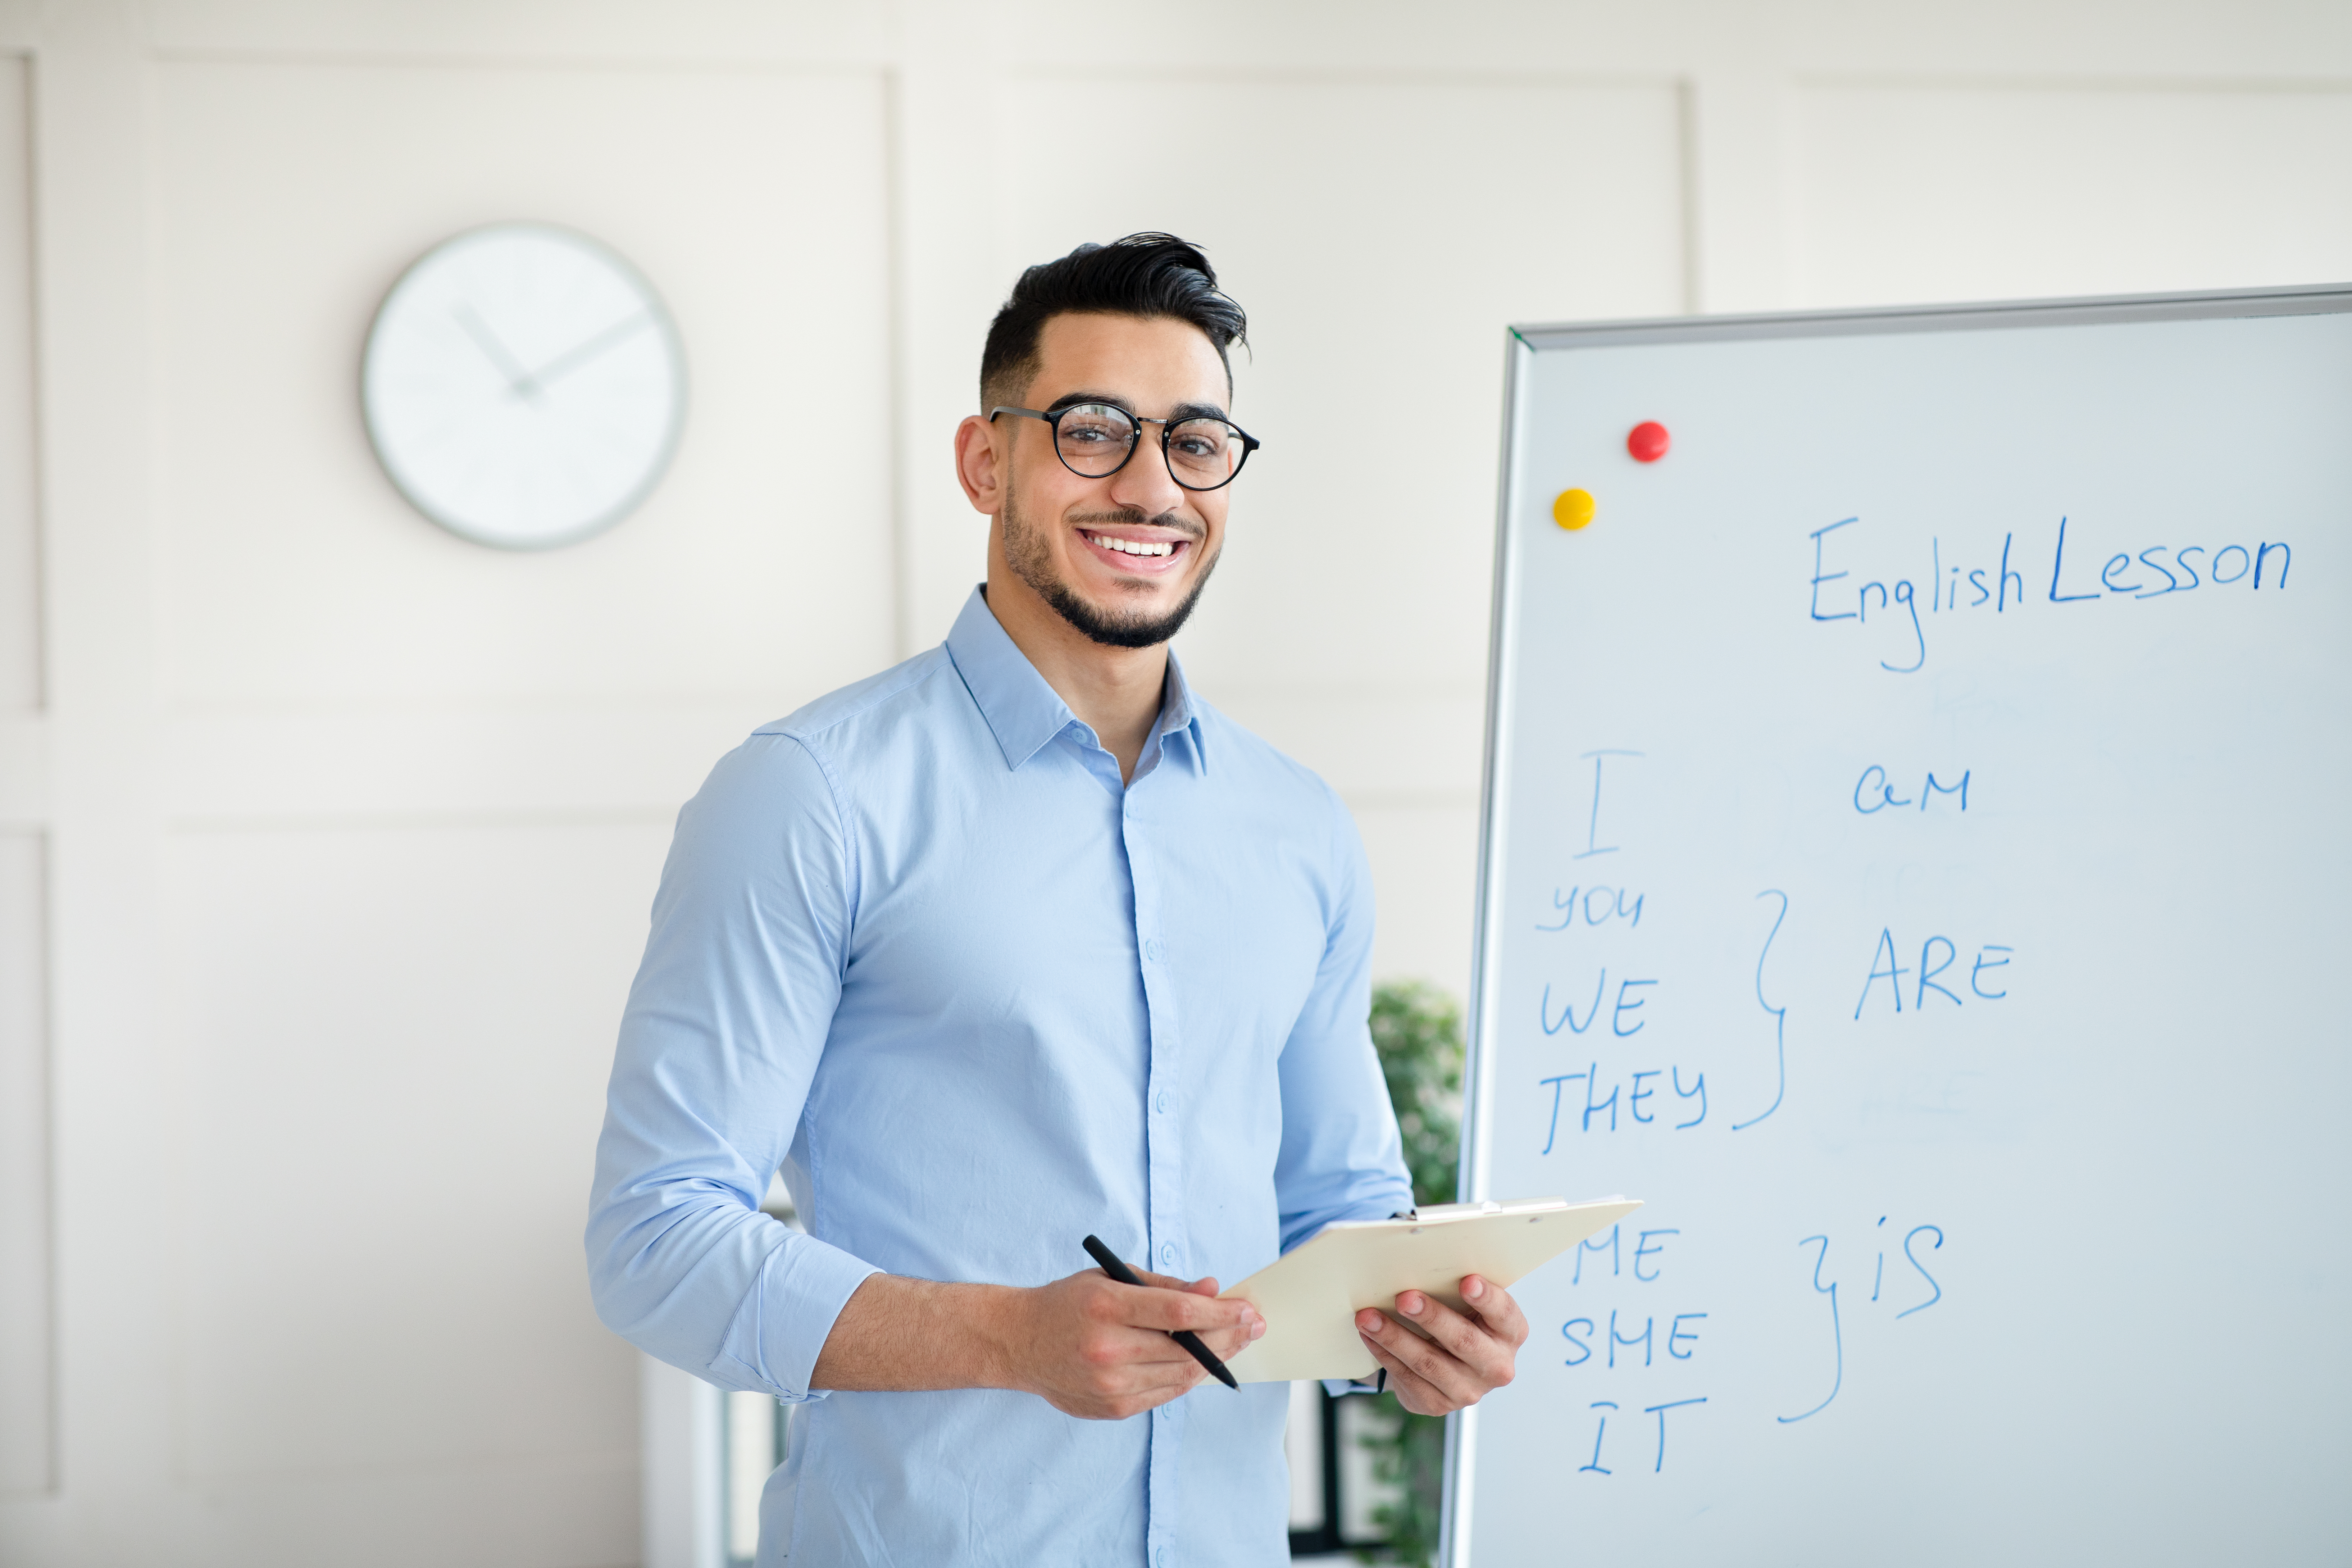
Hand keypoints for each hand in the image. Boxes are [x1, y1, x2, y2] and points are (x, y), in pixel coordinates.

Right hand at [1003, 1265, 1262, 1420]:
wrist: (1018, 1342)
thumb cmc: (1069, 1303)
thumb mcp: (1111, 1277)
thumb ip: (1164, 1285)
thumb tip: (1212, 1290)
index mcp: (1107, 1308)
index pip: (1180, 1313)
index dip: (1221, 1313)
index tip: (1247, 1309)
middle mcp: (1108, 1350)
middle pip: (1187, 1348)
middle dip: (1228, 1336)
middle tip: (1253, 1326)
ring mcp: (1109, 1385)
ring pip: (1181, 1376)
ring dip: (1214, 1360)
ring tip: (1234, 1342)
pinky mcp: (1112, 1409)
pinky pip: (1164, 1394)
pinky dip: (1187, 1377)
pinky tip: (1201, 1362)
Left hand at [1354, 1274, 1526, 1415]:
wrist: (1450, 1361)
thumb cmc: (1460, 1318)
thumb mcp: (1468, 1304)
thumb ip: (1458, 1287)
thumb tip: (1420, 1264)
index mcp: (1510, 1333)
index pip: (1503, 1313)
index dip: (1487, 1298)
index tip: (1467, 1281)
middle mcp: (1496, 1366)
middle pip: (1463, 1340)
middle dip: (1431, 1317)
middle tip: (1404, 1298)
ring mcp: (1469, 1390)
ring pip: (1428, 1362)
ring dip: (1394, 1337)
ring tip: (1368, 1317)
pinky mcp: (1440, 1403)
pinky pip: (1408, 1378)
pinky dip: (1385, 1353)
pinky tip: (1370, 1336)